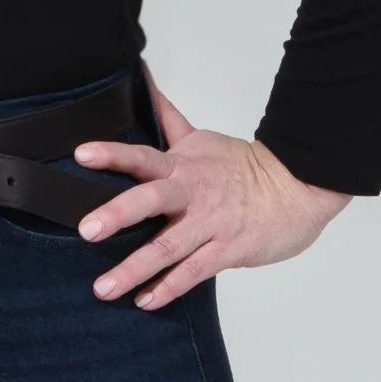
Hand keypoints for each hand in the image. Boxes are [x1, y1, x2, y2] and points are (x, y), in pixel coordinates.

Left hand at [73, 76, 351, 309]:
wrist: (298, 188)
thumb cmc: (244, 168)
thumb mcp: (201, 140)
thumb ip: (167, 118)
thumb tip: (141, 80)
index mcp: (182, 166)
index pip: (142, 155)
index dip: (112, 153)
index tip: (82, 154)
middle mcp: (192, 194)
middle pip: (151, 200)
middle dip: (117, 214)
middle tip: (86, 230)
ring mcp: (209, 224)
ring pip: (168, 247)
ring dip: (134, 269)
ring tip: (104, 288)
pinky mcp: (226, 250)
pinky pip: (193, 272)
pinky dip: (168, 287)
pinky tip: (145, 300)